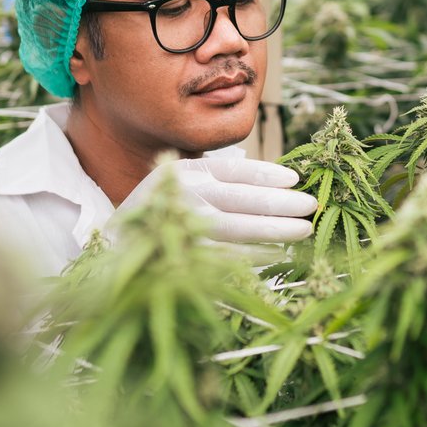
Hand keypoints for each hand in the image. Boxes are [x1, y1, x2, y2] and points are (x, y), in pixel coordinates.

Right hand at [123, 156, 316, 245]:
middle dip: (279, 203)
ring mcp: (180, 226)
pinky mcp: (180, 256)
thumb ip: (220, 181)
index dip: (266, 174)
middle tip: (311, 206)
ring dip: (272, 229)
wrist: (115, 250)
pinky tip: (276, 253)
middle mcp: (182, 195)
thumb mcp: (185, 185)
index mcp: (185, 173)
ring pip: (234, 227)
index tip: (295, 179)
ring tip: (302, 230)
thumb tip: (278, 184)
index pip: (233, 170)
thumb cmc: (164, 212)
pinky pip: (223, 256)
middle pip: (239, 198)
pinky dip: (252, 255)